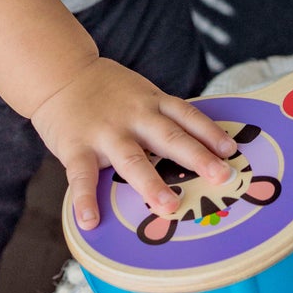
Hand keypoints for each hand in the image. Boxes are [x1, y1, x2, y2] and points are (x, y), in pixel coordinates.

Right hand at [30, 57, 237, 230]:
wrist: (61, 73)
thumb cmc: (107, 91)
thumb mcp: (141, 93)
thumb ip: (162, 116)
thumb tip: (196, 146)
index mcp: (152, 103)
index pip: (187, 116)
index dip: (210, 132)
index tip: (231, 150)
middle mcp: (134, 116)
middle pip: (170, 137)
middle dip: (197, 157)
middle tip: (221, 177)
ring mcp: (106, 132)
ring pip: (132, 159)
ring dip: (151, 183)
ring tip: (169, 205)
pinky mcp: (77, 146)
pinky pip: (82, 176)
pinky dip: (85, 199)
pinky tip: (90, 220)